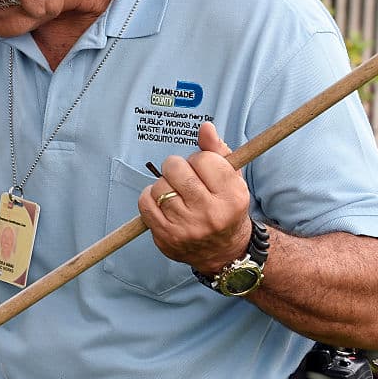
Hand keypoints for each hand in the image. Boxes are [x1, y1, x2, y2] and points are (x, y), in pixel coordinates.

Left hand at [138, 121, 252, 274]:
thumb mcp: (232, 179)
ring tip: (176, 192)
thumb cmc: (226, 208)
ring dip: (164, 183)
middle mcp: (211, 214)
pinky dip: (149, 197)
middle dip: (177, 167)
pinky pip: (145, 204)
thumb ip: (218, 150)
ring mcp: (187, 228)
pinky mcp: (167, 238)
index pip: (203, 159)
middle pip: (176, 169)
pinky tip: (162, 201)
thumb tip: (205, 127)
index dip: (199, 159)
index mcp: (232, 196)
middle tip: (184, 177)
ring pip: (159, 186)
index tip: (202, 168)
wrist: (224, 252)